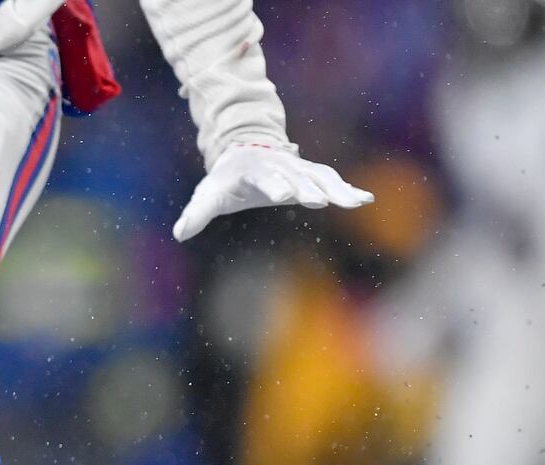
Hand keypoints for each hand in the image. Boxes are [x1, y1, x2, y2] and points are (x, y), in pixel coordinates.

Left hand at [173, 143, 373, 241]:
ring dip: (337, 189)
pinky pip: (330, 180)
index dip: (274, 186)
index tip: (284, 195)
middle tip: (321, 201)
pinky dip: (346, 189)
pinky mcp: (309, 174)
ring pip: (319, 177)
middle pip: (296, 177)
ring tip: (356, 202)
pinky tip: (365, 200)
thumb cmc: (224, 180)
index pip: (264, 179)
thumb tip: (179, 233)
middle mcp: (279, 166)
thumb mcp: (207, 195)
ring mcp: (297, 168)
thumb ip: (196, 214)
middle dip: (308, 187)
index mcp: (253, 171)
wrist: (244, 152)